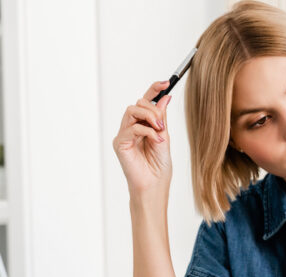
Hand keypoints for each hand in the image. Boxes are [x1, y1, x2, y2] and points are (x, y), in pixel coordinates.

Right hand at [113, 81, 172, 195]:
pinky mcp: (120, 143)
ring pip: (132, 111)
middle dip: (152, 109)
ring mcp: (124, 135)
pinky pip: (132, 128)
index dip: (153, 90)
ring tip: (160, 130)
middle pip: (137, 104)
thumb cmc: (159, 166)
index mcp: (142, 125)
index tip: (166, 82)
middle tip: (162, 123)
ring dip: (149, 117)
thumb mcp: (164, 137)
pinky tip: (156, 140)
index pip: (145, 102)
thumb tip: (165, 98)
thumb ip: (162, 118)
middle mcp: (130, 128)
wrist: (155, 186)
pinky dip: (147, 131)